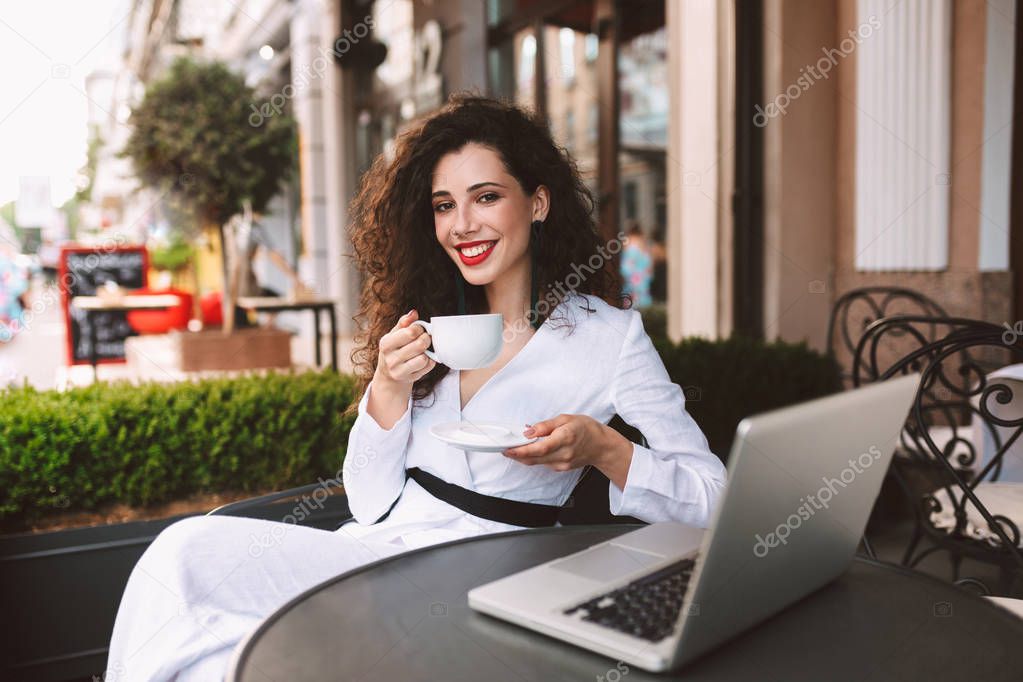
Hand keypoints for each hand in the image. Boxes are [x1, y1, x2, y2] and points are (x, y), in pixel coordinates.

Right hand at [375, 309, 436, 387]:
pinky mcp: (409, 379)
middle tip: (425, 338)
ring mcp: (399, 371)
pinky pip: (427, 366)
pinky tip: (424, 358)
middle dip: (426, 338)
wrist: (389, 374)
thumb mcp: (394, 334)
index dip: (419, 328)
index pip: (410, 332)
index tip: (419, 329)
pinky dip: (429, 361)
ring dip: (427, 352)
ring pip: (424, 358)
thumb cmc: (394, 349)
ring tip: (423, 349)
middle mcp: (390, 359)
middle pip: (420, 344)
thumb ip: (403, 322)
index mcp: (386, 344)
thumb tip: (414, 313)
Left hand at [502, 414, 633, 487]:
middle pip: (534, 458)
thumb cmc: (585, 428)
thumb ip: (545, 425)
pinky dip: (534, 457)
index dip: (521, 450)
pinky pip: (542, 463)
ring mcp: (562, 464)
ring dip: (524, 456)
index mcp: (565, 438)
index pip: (540, 448)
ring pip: (536, 462)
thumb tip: (528, 431)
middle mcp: (563, 454)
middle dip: (517, 454)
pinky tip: (531, 450)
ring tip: (515, 447)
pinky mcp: (560, 468)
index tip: (508, 449)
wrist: (601, 446)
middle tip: (504, 448)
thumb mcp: (565, 418)